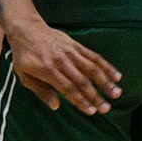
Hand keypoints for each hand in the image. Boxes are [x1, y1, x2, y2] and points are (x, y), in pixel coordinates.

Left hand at [5, 20, 121, 113]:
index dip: (81, 101)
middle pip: (82, 81)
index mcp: (47, 70)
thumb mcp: (24, 76)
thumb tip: (56, 106)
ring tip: (117, 93)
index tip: (92, 111)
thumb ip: (41, 91)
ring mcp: (70, 52)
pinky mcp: (76, 45)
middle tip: (106, 109)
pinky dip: (106, 66)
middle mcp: (61, 61)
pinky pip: (94, 56)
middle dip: (96, 96)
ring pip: (92, 68)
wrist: (26, 29)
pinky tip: (117, 76)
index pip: (68, 89)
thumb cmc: (24, 56)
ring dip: (106, 82)